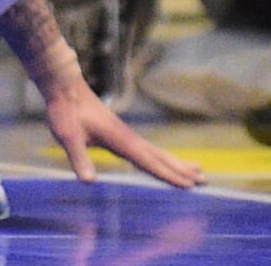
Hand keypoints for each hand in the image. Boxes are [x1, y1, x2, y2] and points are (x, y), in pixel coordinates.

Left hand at [39, 71, 201, 188]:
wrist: (65, 86)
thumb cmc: (66, 111)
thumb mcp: (68, 137)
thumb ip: (79, 159)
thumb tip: (89, 182)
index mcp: (120, 140)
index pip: (148, 162)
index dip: (168, 175)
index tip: (189, 186)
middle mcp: (128, 137)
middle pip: (160, 157)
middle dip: (182, 170)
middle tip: (205, 180)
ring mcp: (125, 134)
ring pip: (156, 152)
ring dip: (177, 163)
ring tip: (198, 170)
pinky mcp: (120, 133)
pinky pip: (147, 149)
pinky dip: (161, 157)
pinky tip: (163, 161)